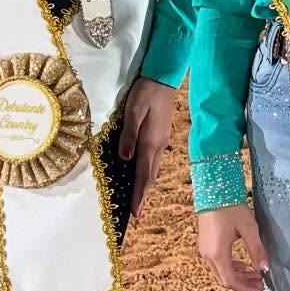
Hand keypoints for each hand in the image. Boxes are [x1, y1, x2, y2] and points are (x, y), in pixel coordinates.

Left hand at [119, 75, 176, 217]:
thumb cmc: (146, 93)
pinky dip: (149, 172)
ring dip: (146, 185)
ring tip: (140, 199)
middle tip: (137, 213)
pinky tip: (145, 174)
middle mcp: (158, 145)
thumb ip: (128, 135)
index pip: (143, 174)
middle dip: (143, 194)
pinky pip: (155, 160)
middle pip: (150, 175)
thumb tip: (125, 159)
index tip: (135, 213)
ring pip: (154, 168)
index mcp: (150, 141)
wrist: (164, 77)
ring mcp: (162, 140)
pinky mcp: (162, 135)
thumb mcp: (133, 111)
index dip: (138, 194)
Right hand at [197, 203, 269, 290]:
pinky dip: (231, 267)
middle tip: (261, 284)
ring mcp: (205, 250)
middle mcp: (208, 256)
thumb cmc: (230, 207)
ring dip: (238, 275)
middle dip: (244, 284)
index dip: (247, 288)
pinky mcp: (205, 244)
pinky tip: (243, 264)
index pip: (232, 281)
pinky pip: (217, 263)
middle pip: (225, 279)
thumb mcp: (248, 228)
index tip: (261, 289)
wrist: (212, 189)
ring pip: (221, 272)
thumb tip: (265, 269)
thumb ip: (257, 249)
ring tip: (256, 274)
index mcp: (217, 254)